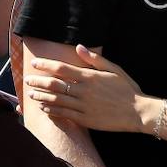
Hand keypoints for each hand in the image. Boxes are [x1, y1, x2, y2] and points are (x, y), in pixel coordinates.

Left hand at [25, 44, 147, 133]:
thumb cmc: (128, 89)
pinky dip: (52, 110)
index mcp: (90, 77)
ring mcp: (84, 106)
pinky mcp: (85, 119)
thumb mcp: (115, 69)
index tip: (35, 64)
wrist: (138, 112)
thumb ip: (95, 59)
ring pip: (56, 100)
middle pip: (54, 85)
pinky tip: (45, 108)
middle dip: (38, 82)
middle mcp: (84, 91)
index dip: (46, 65)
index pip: (61, 68)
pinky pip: (64, 114)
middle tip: (27, 81)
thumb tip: (79, 47)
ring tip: (31, 95)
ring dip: (42, 97)